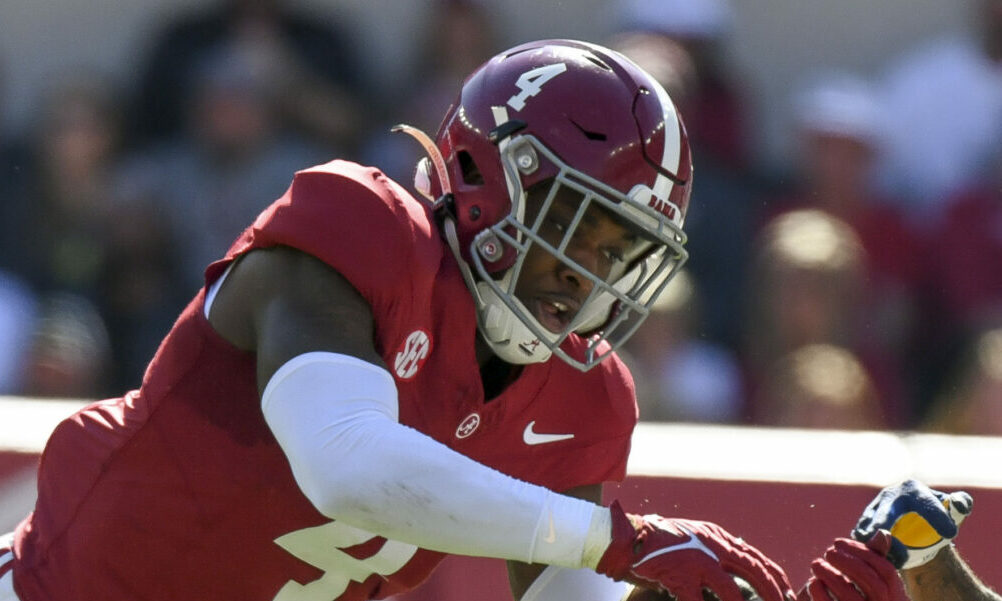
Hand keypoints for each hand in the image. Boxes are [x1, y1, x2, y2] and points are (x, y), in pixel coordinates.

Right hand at [597, 501, 793, 600]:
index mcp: (718, 536)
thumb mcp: (694, 536)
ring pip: (732, 588)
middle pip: (754, 569)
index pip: (756, 557)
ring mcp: (695, 560)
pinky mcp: (679, 575)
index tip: (787, 593)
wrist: (629, 536)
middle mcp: (712, 545)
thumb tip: (736, 566)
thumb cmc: (660, 539)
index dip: (775, 577)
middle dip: (774, 592)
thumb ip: (715, 549)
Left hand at [798, 532, 907, 600]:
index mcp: (895, 598)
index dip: (862, 552)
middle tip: (827, 551)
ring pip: (850, 597)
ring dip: (829, 574)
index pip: (887, 572)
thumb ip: (873, 558)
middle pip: (872, 584)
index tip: (837, 541)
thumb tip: (882, 533)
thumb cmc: (857, 596)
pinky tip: (814, 582)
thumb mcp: (868, 579)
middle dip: (848, 562)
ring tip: (816, 563)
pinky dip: (819, 591)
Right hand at [852, 479, 971, 568]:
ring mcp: (874, 509)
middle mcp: (889, 496)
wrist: (914, 526)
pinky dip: (868, 547)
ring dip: (872, 540)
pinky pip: (862, 536)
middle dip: (882, 525)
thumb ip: (961, 503)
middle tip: (884, 535)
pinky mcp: (864, 524)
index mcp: (912, 489)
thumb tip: (959, 504)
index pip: (925, 503)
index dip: (937, 518)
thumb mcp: (953, 510)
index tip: (951, 534)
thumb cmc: (938, 518)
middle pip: (885, 513)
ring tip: (882, 551)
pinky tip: (878, 556)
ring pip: (867, 525)